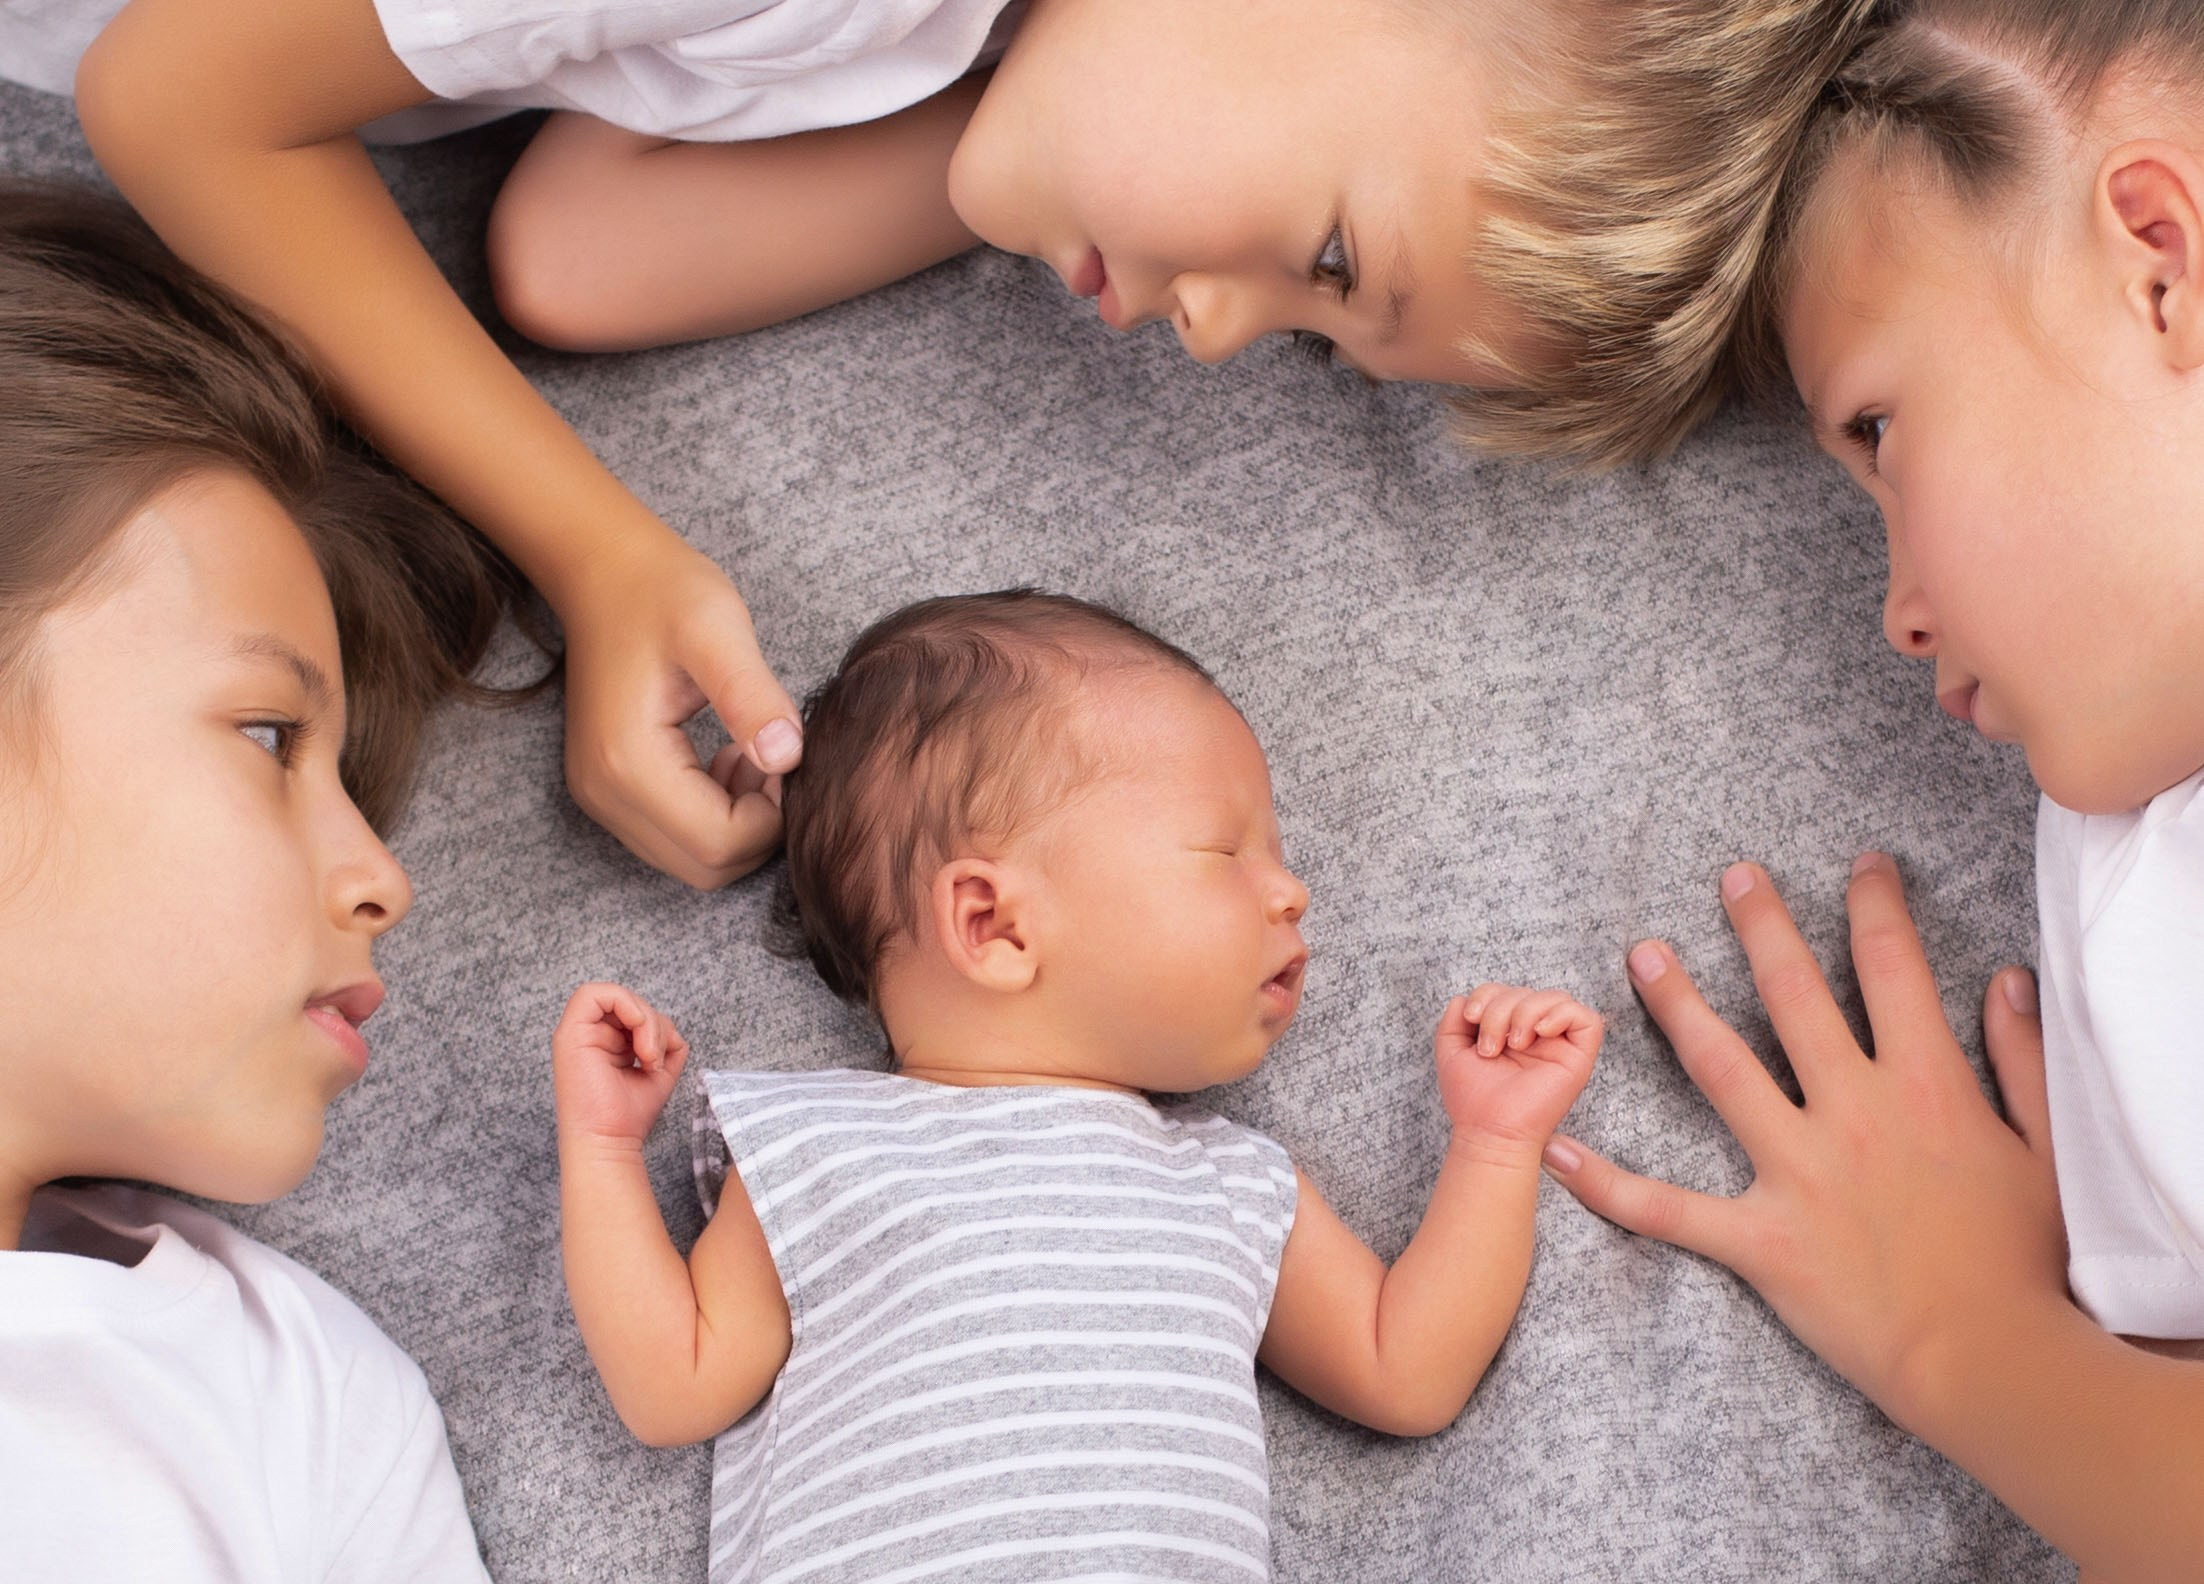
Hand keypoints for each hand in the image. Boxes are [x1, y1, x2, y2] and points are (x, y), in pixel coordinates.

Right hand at [552, 981, 690, 1147]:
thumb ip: (666, 1042)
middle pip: (630, 1002)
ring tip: (648, 1058)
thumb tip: (669, 1030)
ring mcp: (577, 1032)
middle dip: (654, 1024)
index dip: (652, 1023)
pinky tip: (638, 1040)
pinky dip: (628, 1007)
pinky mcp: (569, 1034)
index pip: (634, 1011)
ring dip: (646, 1022)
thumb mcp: (658, 1069)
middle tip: (653, 1058)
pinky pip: (594, 994)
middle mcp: (590, 1034)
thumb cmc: (628, 1115)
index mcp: (608, 1041)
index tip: (656, 1056)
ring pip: (619, 996)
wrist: (609, 1141)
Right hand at [558, 529, 801, 888]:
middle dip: (758, 827)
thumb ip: (752, 696)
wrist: (602, 570)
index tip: (788, 755)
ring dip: (739, 822)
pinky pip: (677, 837)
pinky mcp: (611, 790)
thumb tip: (788, 757)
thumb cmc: (661, 590)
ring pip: (693, 860)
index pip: (720, 844)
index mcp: (627, 762)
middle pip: (706, 867)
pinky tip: (731, 758)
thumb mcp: (716, 629)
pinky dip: (717, 815)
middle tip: (776, 758)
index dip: (772, 816)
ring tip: (753, 751)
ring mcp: (602, 798)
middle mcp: (604, 794)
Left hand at [1435, 985, 1601, 1156]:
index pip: (1506, 990)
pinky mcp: (1578, 1058)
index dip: (1487, 993)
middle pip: (1528, 991)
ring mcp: (1559, 1046)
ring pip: (1557, 997)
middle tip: (1490, 1046)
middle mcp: (1536, 1035)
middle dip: (1501, 1009)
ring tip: (1513, 1043)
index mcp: (1510, 1031)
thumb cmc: (1472, 1100)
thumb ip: (1453, 1018)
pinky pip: (1586, 1019)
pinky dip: (1561, 1015)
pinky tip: (1539, 1033)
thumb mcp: (1452, 1050)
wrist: (1488, 1133)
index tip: (1471, 1018)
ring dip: (1525, 1012)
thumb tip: (1462, 997)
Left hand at [1542, 855, 2066, 1427]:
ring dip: (1675, 1006)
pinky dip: (1607, 1183)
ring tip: (1642, 956)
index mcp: (1925, 1084)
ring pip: (1718, 1068)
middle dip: (1761, 925)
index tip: (1862, 866)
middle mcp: (1851, 1111)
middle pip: (1792, 994)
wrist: (1990, 1359)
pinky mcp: (1759, 1238)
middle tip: (1732, 876)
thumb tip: (2003, 980)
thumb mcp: (2045, 1150)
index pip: (1893, 968)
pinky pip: (1667, 1209)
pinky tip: (1557, 1150)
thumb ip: (2023, 1058)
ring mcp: (1797, 1172)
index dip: (1875, 907)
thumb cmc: (2024, 1260)